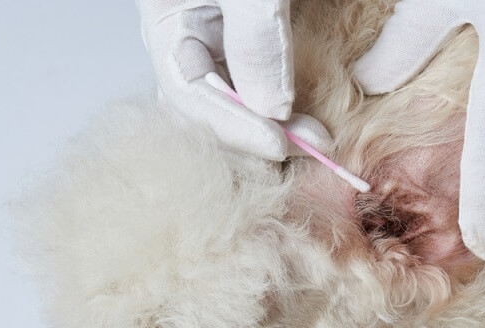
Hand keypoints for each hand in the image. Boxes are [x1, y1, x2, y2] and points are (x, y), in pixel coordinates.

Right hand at [136, 0, 330, 159]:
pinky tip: (311, 117)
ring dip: (275, 127)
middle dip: (257, 136)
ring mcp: (220, 44)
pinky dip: (285, 109)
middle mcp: (190, 41)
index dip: (233, 127)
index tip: (280, 145)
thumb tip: (271, 108)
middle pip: (210, 111)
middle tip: (312, 147)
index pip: (189, 95)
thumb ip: (254, 34)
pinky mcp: (253, 44)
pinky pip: (260, 90)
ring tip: (316, 139)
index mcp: (169, 22)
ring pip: (236, 106)